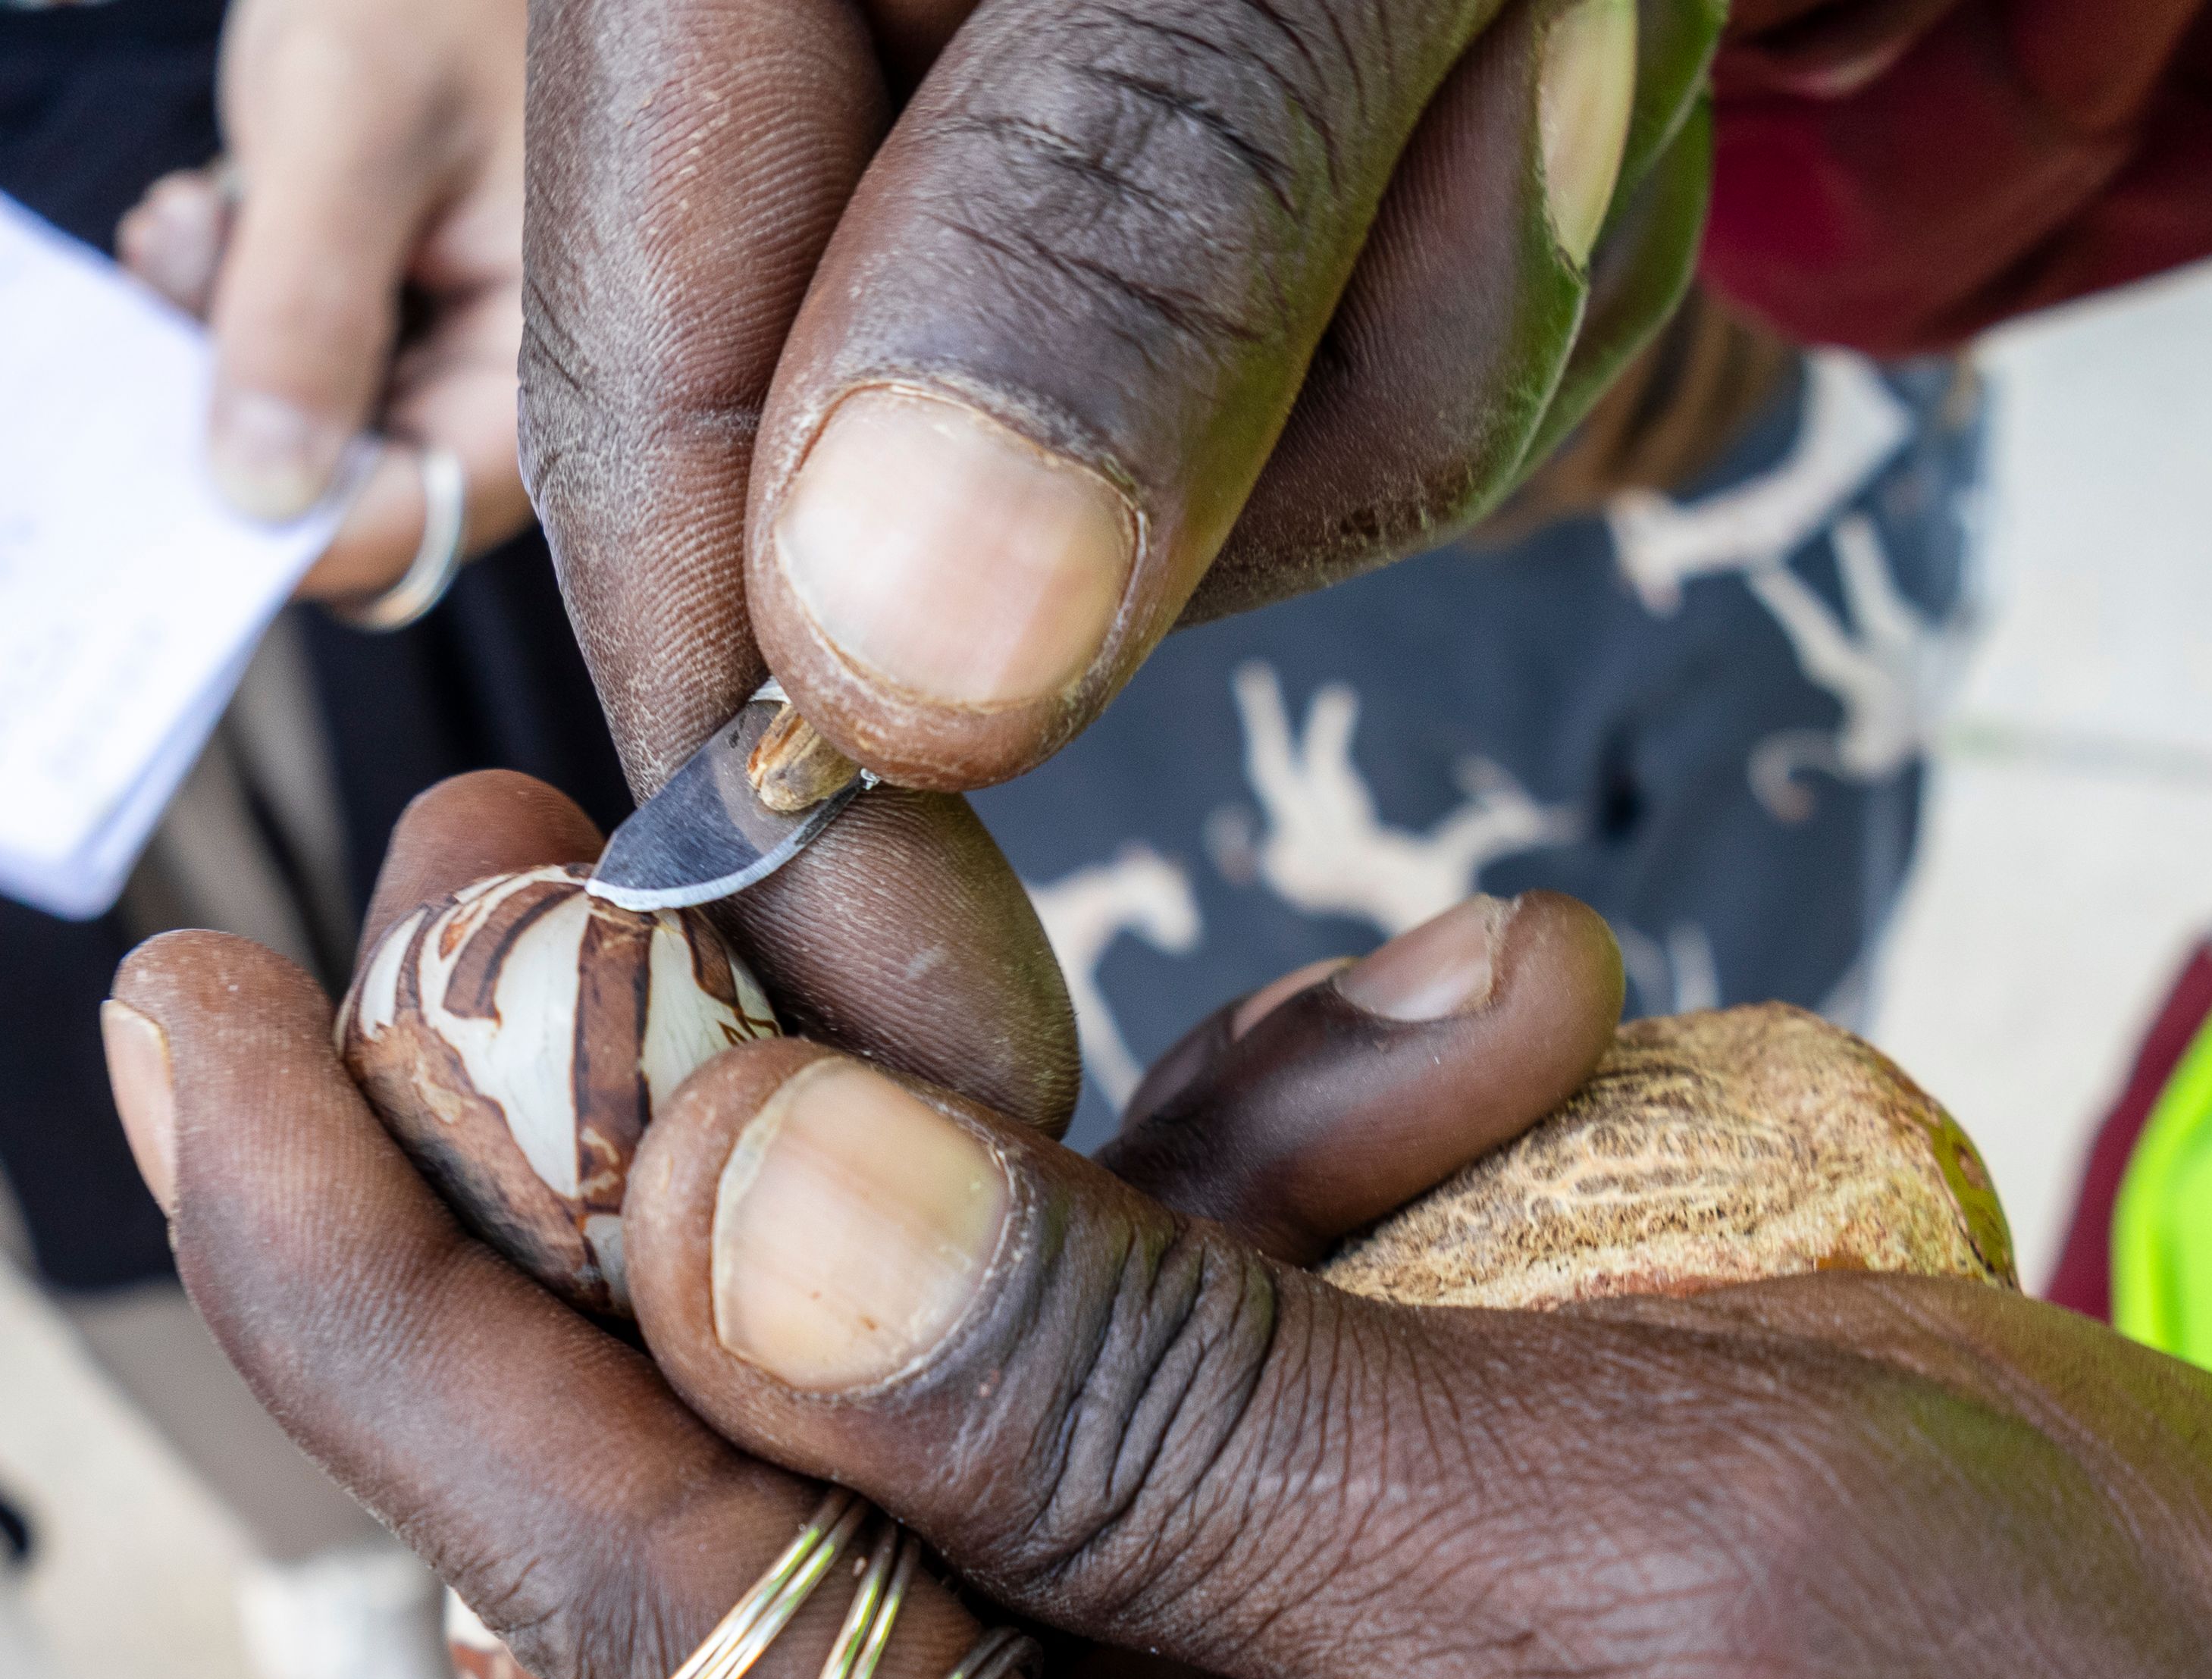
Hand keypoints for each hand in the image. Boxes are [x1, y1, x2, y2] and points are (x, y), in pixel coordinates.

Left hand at [105, 778, 2211, 1678]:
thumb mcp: (1668, 1571)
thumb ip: (1152, 1412)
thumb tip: (728, 1210)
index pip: (650, 1627)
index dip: (409, 1289)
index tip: (210, 1004)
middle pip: (774, 1506)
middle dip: (756, 1154)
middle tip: (686, 843)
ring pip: (986, 1418)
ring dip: (1141, 1149)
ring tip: (1460, 1007)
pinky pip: (1193, 1419)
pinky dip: (1310, 1215)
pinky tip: (1510, 1050)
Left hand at [116, 0, 529, 605]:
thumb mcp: (353, 120)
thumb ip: (307, 305)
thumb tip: (259, 493)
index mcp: (554, 364)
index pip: (427, 518)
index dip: (301, 530)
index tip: (178, 486)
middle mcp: (498, 384)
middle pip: (350, 494)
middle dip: (234, 417)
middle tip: (182, 278)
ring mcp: (430, 356)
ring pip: (291, 442)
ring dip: (205, 355)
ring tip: (190, 225)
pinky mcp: (368, 324)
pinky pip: (267, 378)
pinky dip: (207, 314)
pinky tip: (199, 218)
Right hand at [523, 0, 1723, 794]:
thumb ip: (1119, 214)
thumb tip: (895, 658)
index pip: (648, 463)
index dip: (788, 795)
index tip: (962, 1045)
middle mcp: (832, 73)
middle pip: (913, 519)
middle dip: (1246, 443)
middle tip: (1496, 107)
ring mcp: (1016, 141)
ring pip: (1172, 479)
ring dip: (1431, 324)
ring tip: (1555, 34)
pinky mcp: (1208, 189)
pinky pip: (1328, 388)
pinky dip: (1490, 279)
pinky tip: (1563, 57)